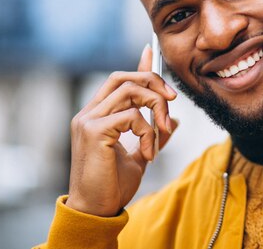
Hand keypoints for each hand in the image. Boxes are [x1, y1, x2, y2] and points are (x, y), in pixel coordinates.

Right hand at [65, 44, 177, 216]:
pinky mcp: (94, 132)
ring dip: (155, 108)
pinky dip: (149, 131)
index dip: (137, 66)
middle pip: (122, 78)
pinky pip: (132, 116)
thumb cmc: (112, 186)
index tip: (151, 52)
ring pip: (130, 92)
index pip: (118, 81)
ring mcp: (88, 121)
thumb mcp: (140, 155)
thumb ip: (153, 135)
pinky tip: (150, 153)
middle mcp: (89, 113)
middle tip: (172, 100)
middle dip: (152, 82)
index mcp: (97, 116)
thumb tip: (174, 120)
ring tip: (163, 132)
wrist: (97, 211)